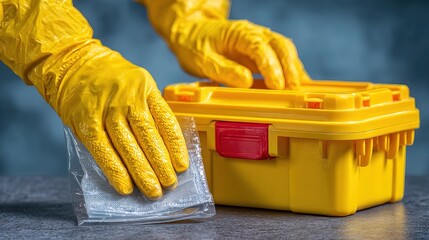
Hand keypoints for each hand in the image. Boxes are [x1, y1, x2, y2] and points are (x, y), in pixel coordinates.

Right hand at [59, 44, 188, 198]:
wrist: (73, 62)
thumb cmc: (112, 79)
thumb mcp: (138, 84)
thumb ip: (150, 109)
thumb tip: (165, 147)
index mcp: (146, 89)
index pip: (166, 121)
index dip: (176, 147)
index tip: (182, 166)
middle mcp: (128, 98)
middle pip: (148, 136)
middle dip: (161, 164)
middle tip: (169, 184)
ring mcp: (106, 110)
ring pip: (128, 145)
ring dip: (142, 172)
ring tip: (153, 190)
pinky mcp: (86, 122)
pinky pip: (103, 150)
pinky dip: (115, 170)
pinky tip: (125, 186)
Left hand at [168, 19, 310, 89]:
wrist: (191, 34)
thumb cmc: (195, 45)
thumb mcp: (202, 60)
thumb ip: (224, 70)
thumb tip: (246, 81)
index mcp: (239, 33)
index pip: (260, 47)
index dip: (271, 66)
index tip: (277, 84)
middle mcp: (253, 34)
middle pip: (280, 45)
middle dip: (290, 67)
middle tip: (292, 89)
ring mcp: (259, 42)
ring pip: (284, 50)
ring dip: (293, 69)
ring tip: (298, 89)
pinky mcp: (260, 52)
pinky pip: (280, 58)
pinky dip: (289, 70)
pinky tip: (293, 85)